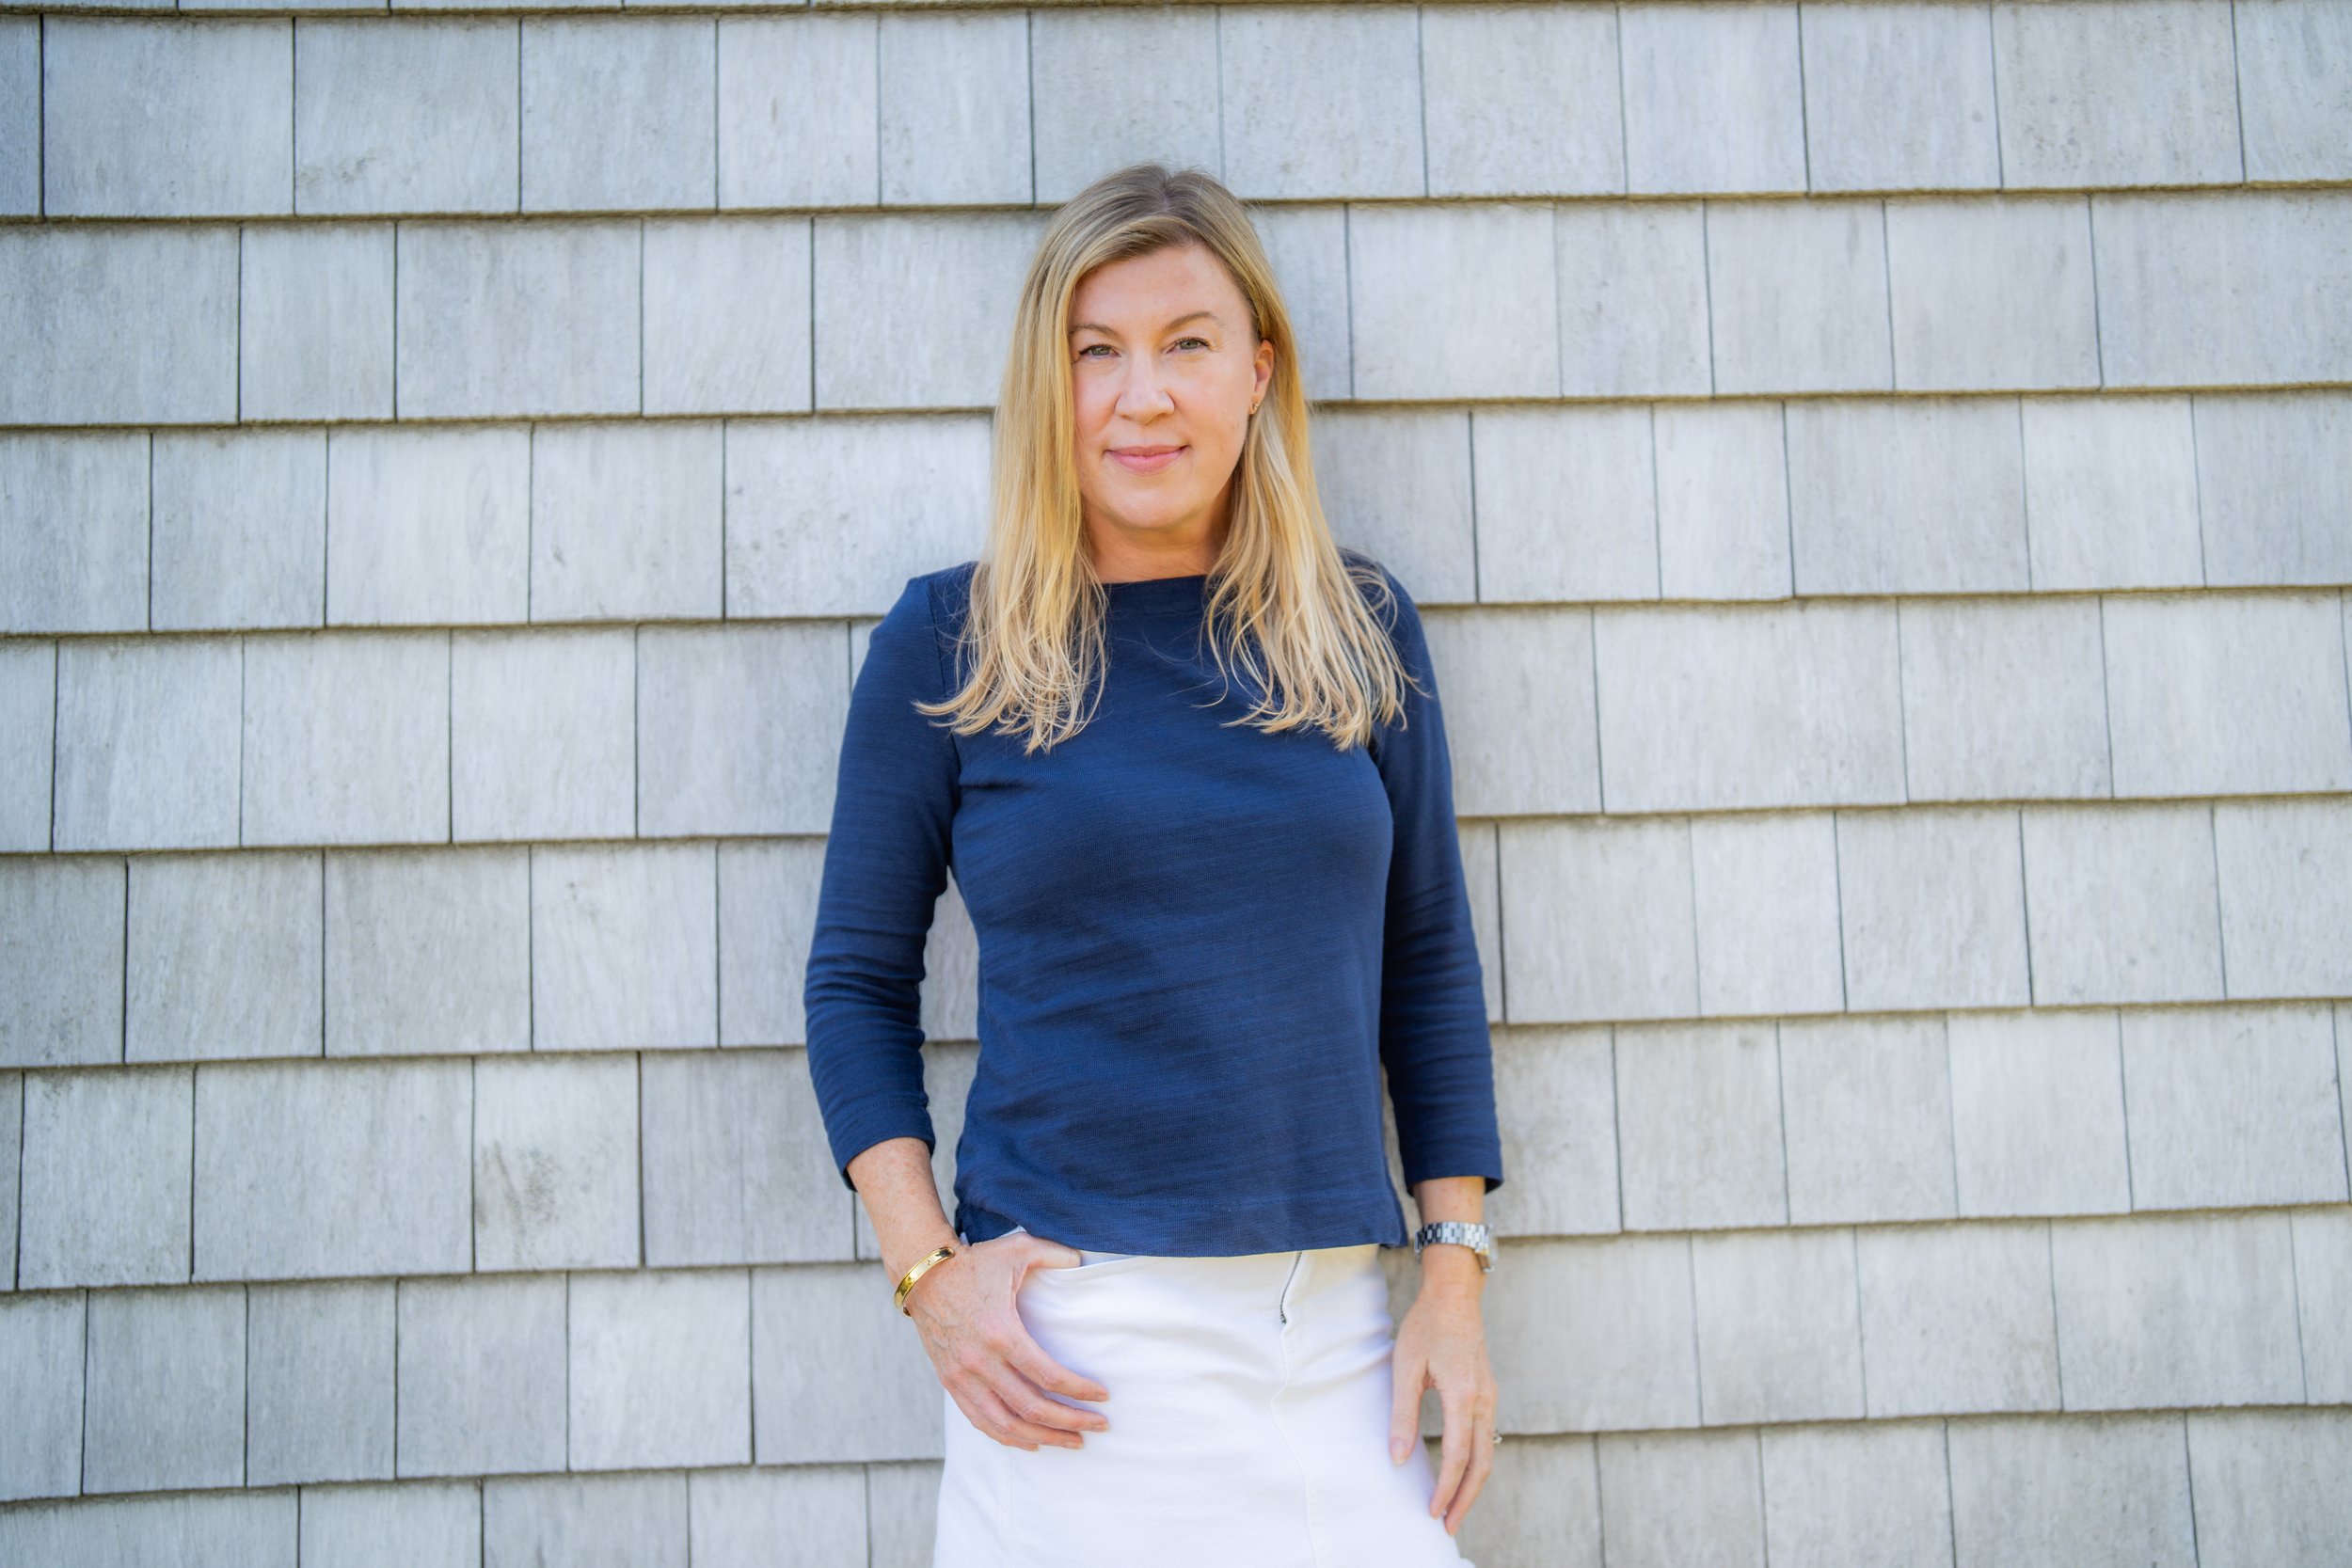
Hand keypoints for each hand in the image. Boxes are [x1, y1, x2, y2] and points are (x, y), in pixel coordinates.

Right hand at [903, 1232, 1112, 1451]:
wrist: (923, 1275)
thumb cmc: (974, 1262)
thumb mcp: (1016, 1249)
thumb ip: (1053, 1253)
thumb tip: (1082, 1263)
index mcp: (1001, 1332)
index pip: (1048, 1375)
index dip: (1080, 1390)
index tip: (1102, 1394)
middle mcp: (980, 1361)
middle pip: (1032, 1408)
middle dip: (1071, 1422)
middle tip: (1099, 1426)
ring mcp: (962, 1377)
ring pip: (1006, 1425)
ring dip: (1043, 1438)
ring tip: (1073, 1442)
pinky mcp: (951, 1383)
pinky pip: (981, 1422)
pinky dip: (1008, 1438)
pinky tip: (1032, 1442)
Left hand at [1387, 1265, 1497, 1534]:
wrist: (1455, 1294)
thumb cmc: (1426, 1326)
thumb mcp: (1405, 1367)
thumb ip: (1402, 1414)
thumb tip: (1397, 1458)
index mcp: (1463, 1395)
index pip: (1457, 1456)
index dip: (1445, 1488)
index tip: (1431, 1512)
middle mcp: (1483, 1401)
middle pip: (1481, 1464)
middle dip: (1465, 1499)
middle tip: (1447, 1526)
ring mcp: (1490, 1398)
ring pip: (1487, 1454)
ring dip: (1473, 1485)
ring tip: (1454, 1509)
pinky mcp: (1488, 1394)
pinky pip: (1486, 1439)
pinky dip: (1476, 1464)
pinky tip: (1461, 1475)